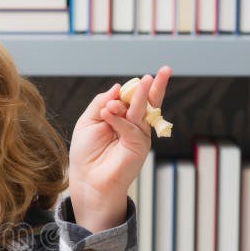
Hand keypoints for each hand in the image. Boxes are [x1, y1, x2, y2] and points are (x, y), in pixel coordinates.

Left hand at [68, 66, 171, 232]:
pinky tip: (109, 112)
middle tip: (163, 71)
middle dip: (155, 86)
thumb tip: (117, 87)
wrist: (88, 179)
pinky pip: (130, 127)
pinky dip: (118, 118)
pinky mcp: (139, 146)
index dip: (131, 89)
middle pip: (146, 102)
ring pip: (142, 111)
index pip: (131, 99)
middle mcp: (132, 126)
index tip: (127, 85)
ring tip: (146, 79)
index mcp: (121, 118)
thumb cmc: (86, 153)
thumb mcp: (88, 121)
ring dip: (142, 95)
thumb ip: (101, 102)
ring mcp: (138, 135)